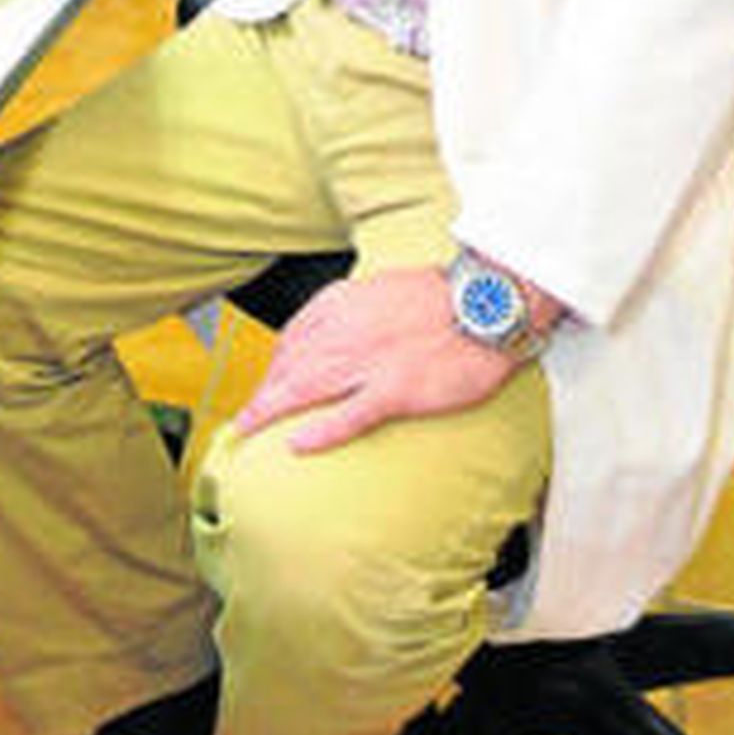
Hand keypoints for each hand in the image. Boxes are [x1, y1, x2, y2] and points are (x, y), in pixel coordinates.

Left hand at [233, 265, 516, 455]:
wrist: (488, 301)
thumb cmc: (444, 296)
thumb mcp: (384, 289)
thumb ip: (354, 308)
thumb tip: (334, 327)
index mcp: (344, 304)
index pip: (293, 336)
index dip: (274, 363)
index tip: (266, 380)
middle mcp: (347, 332)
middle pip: (290, 366)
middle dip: (262, 392)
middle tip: (245, 416)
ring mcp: (369, 363)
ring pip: (304, 389)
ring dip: (270, 410)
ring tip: (248, 429)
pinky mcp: (395, 391)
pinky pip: (348, 416)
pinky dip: (320, 432)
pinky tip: (297, 445)